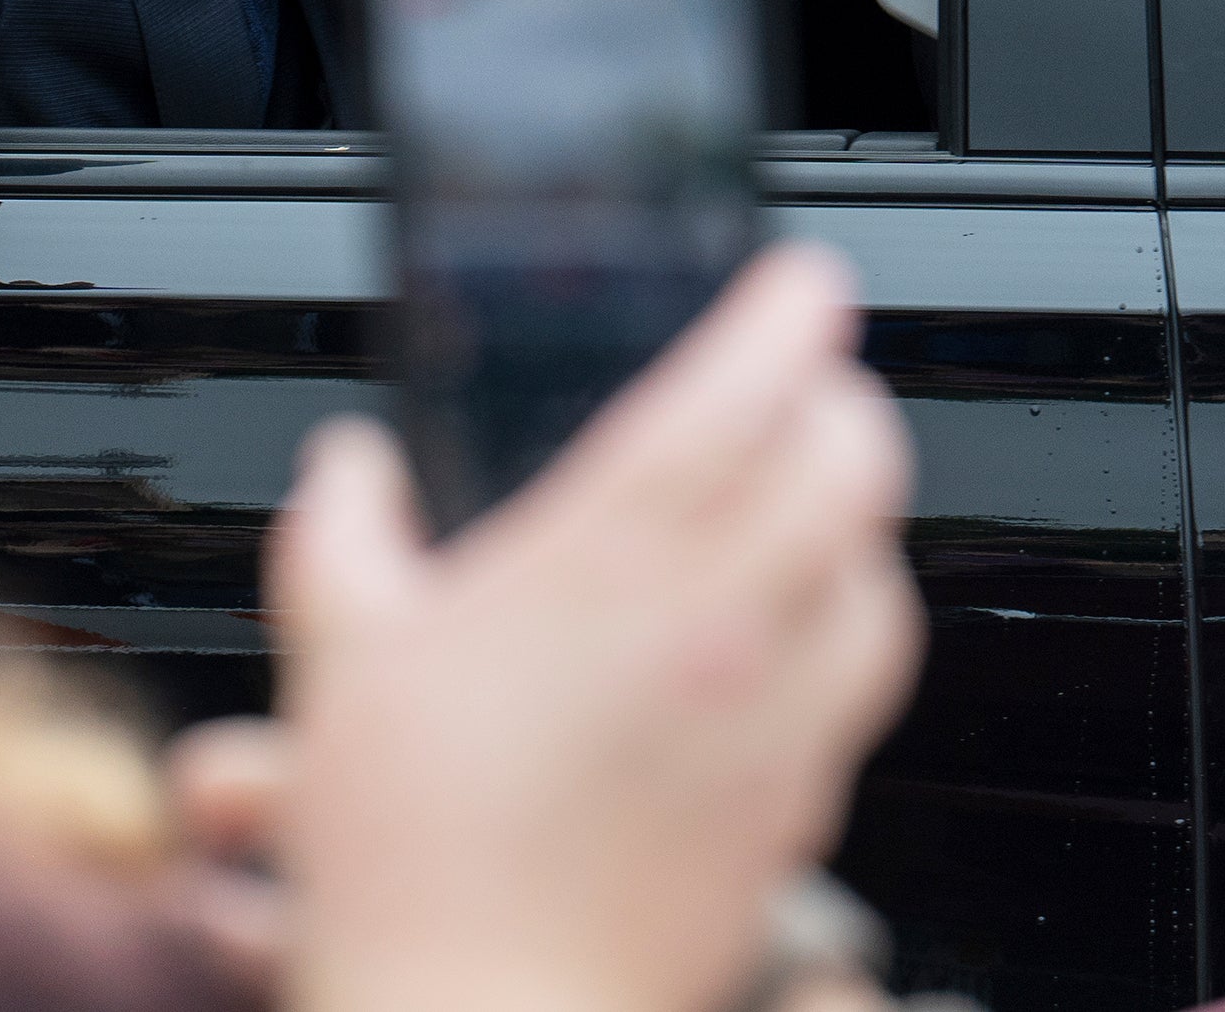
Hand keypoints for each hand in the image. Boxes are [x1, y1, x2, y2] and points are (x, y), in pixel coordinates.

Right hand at [272, 245, 922, 1011]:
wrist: (487, 1008)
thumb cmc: (413, 854)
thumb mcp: (342, 661)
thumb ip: (343, 537)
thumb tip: (347, 469)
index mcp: (608, 564)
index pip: (745, 390)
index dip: (791, 313)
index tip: (802, 285)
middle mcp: (718, 626)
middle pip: (855, 462)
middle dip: (846, 400)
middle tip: (810, 387)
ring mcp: (776, 715)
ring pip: (882, 570)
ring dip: (859, 516)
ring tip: (814, 503)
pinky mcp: (801, 798)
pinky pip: (868, 678)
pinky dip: (853, 623)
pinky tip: (803, 631)